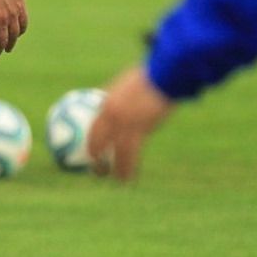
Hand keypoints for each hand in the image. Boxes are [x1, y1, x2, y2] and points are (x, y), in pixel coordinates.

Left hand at [84, 65, 173, 181]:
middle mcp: (113, 116)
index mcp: (108, 104)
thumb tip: (113, 104)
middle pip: (99, 142)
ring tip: (117, 180)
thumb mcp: (127, 86)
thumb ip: (118, 98)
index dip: (91, 143)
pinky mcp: (143, 130)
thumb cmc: (149, 78)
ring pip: (118, 153)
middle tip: (96, 170)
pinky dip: (131, 167)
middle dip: (96, 159)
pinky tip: (131, 176)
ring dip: (116, 168)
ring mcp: (127, 123)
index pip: (94, 128)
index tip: (91, 153)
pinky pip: (134, 154)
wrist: (164, 76)